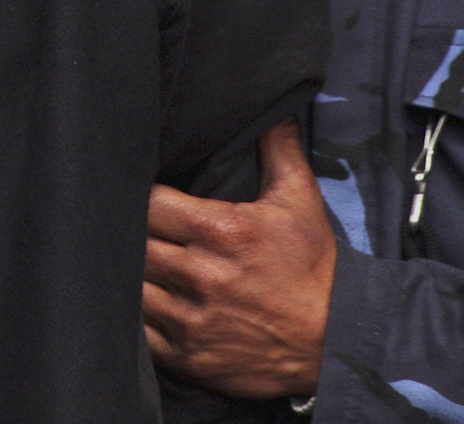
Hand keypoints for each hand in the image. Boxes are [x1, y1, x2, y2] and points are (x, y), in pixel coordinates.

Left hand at [144, 121, 333, 398]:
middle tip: (125, 227)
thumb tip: (272, 107)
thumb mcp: (300, 201)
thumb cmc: (314, 267)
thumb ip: (278, 149)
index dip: (139, 198)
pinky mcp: (189, 357)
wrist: (338, 341)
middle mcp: (203, 276)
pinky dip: (134, 318)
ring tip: (131, 262)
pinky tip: (145, 300)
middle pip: (134, 245)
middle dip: (129, 235)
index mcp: (223, 232)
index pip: (150, 204)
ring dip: (129, 274)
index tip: (142, 198)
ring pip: (131, 287)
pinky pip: (138, 333)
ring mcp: (193, 320)